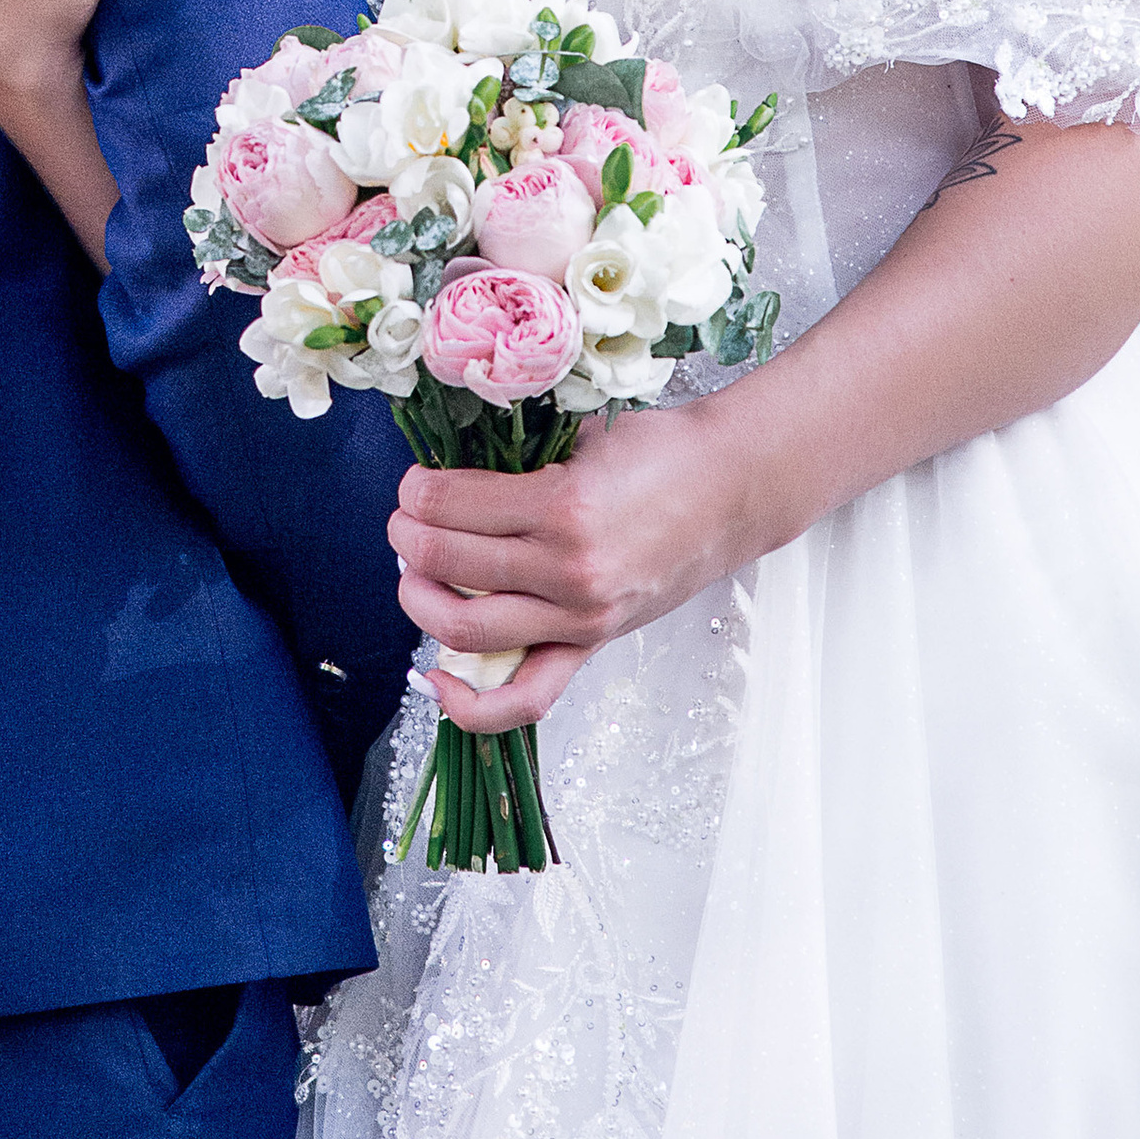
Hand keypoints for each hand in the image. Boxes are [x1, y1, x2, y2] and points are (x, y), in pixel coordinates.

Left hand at [388, 398, 754, 733]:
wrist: (734, 488)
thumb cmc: (664, 451)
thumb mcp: (581, 435)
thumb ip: (517, 458)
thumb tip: (447, 475)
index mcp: (564, 505)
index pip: (448, 504)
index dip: (415, 491)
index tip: (414, 483)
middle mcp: (568, 570)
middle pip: (444, 562)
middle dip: (406, 536)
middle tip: (405, 518)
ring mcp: (580, 616)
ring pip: (464, 628)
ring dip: (418, 598)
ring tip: (414, 572)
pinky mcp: (591, 643)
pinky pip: (524, 697)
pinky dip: (470, 703)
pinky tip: (438, 678)